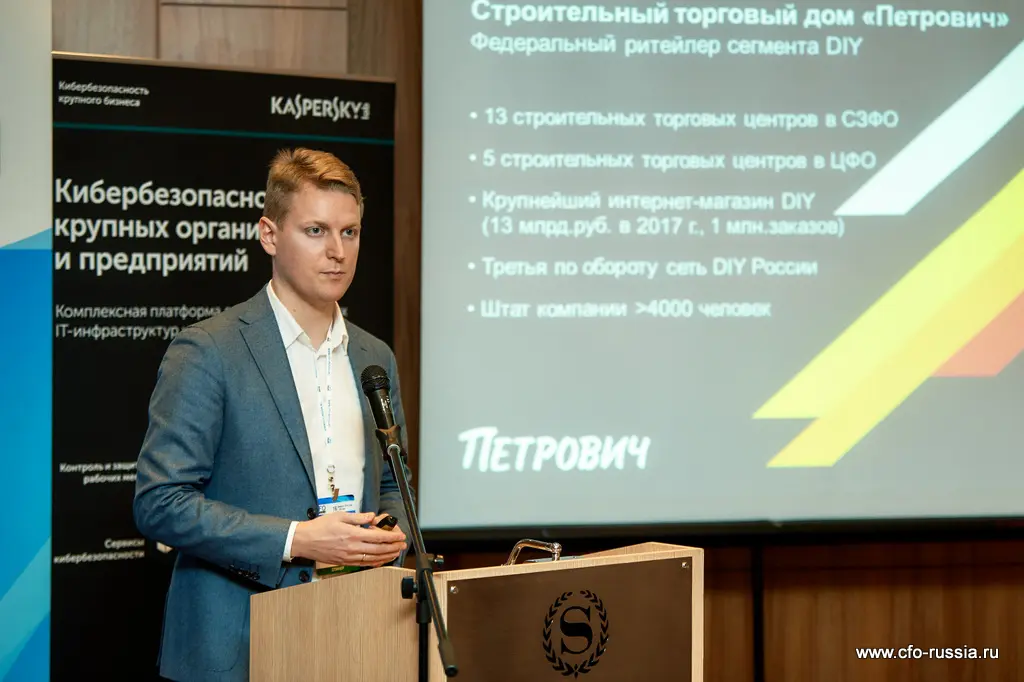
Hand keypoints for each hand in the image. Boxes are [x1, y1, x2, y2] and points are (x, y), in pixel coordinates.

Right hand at [292, 512, 407, 566]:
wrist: (304, 541)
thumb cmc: (319, 527)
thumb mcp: (340, 516)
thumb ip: (358, 517)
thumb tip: (372, 517)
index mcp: (353, 534)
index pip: (378, 536)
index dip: (392, 537)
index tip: (400, 536)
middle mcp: (353, 547)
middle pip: (379, 549)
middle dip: (393, 547)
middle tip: (402, 545)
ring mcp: (349, 557)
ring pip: (373, 558)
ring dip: (387, 556)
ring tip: (396, 553)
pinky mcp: (345, 562)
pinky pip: (363, 564)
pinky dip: (375, 562)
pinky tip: (381, 560)